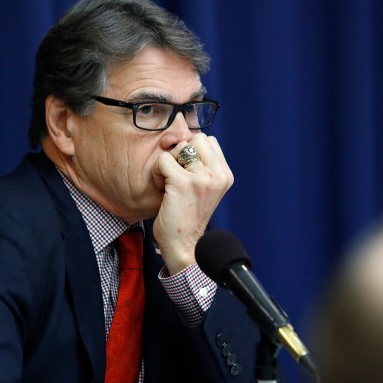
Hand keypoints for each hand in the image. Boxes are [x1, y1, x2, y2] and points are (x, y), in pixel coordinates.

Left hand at [152, 133, 233, 274]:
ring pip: (179, 147)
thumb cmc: (187, 216)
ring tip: (170, 184)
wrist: (185, 247)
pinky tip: (162, 189)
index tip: (185, 171)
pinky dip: (157, 173)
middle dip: (180, 153)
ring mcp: (203, 178)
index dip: (191, 151)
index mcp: (225, 175)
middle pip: (195, 138)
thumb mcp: (203, 188)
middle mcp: (218, 174)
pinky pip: (163, 160)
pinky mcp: (184, 183)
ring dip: (168, 163)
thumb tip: (181, 135)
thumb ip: (200, 164)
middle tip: (176, 176)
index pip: (208, 140)